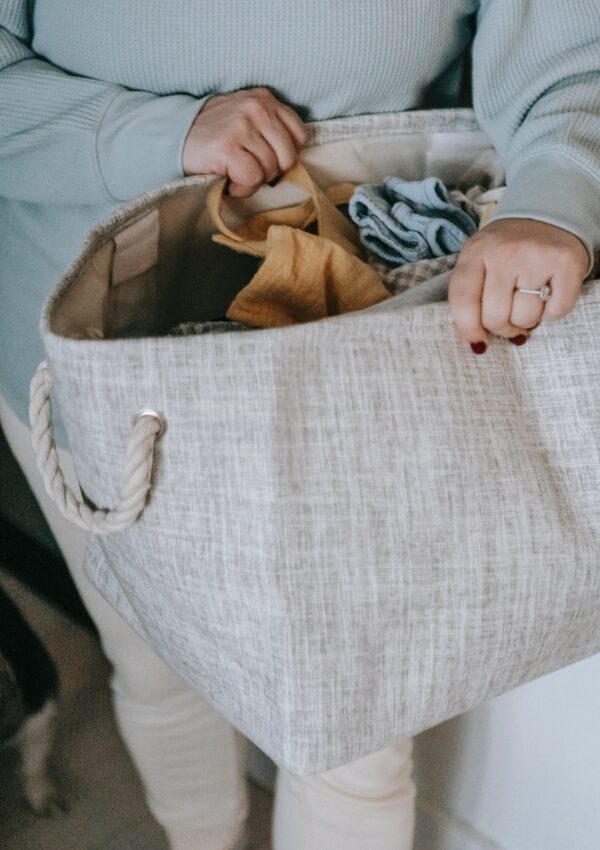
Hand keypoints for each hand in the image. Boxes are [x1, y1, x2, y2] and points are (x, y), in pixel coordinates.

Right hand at [182, 87, 306, 197]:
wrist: (171, 138)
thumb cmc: (212, 135)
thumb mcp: (245, 119)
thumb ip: (270, 128)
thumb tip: (293, 156)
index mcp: (264, 99)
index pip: (299, 135)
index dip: (284, 155)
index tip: (264, 158)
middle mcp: (256, 108)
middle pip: (288, 157)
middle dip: (270, 171)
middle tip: (248, 169)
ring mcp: (242, 126)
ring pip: (270, 170)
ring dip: (253, 181)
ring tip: (234, 172)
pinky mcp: (228, 146)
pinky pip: (253, 178)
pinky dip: (242, 187)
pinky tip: (229, 180)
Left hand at [448, 218, 589, 352]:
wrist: (547, 216)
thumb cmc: (507, 251)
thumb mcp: (479, 261)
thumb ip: (470, 296)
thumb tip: (476, 343)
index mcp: (476, 251)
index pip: (463, 300)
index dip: (468, 329)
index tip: (478, 343)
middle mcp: (506, 252)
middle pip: (495, 317)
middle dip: (502, 328)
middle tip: (508, 319)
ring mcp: (537, 257)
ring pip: (525, 319)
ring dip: (526, 321)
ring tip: (527, 302)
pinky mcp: (567, 263)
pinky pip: (555, 312)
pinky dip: (551, 314)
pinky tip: (547, 296)